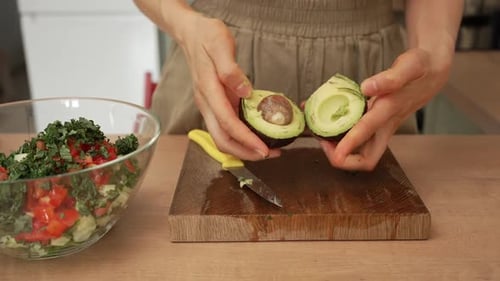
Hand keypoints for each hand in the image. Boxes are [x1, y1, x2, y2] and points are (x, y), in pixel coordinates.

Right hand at [176, 12, 279, 159]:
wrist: (190, 33)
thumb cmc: (206, 36)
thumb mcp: (220, 44)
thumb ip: (231, 70)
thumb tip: (245, 91)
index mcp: (208, 90)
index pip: (227, 124)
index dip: (246, 140)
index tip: (263, 149)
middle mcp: (206, 103)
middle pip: (222, 140)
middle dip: (245, 152)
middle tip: (269, 155)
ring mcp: (208, 106)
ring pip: (222, 137)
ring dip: (242, 148)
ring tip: (266, 150)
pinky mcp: (213, 105)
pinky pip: (225, 128)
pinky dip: (240, 137)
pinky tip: (255, 135)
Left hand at [320, 48, 452, 170]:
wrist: (433, 72)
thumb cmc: (420, 68)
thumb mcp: (409, 67)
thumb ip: (390, 78)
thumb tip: (367, 87)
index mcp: (390, 111)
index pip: (368, 132)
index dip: (350, 145)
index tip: (334, 154)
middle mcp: (385, 125)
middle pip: (367, 159)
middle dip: (343, 159)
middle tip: (323, 143)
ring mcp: (381, 128)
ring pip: (361, 151)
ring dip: (338, 148)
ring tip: (318, 133)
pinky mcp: (377, 124)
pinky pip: (357, 137)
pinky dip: (339, 134)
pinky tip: (324, 120)